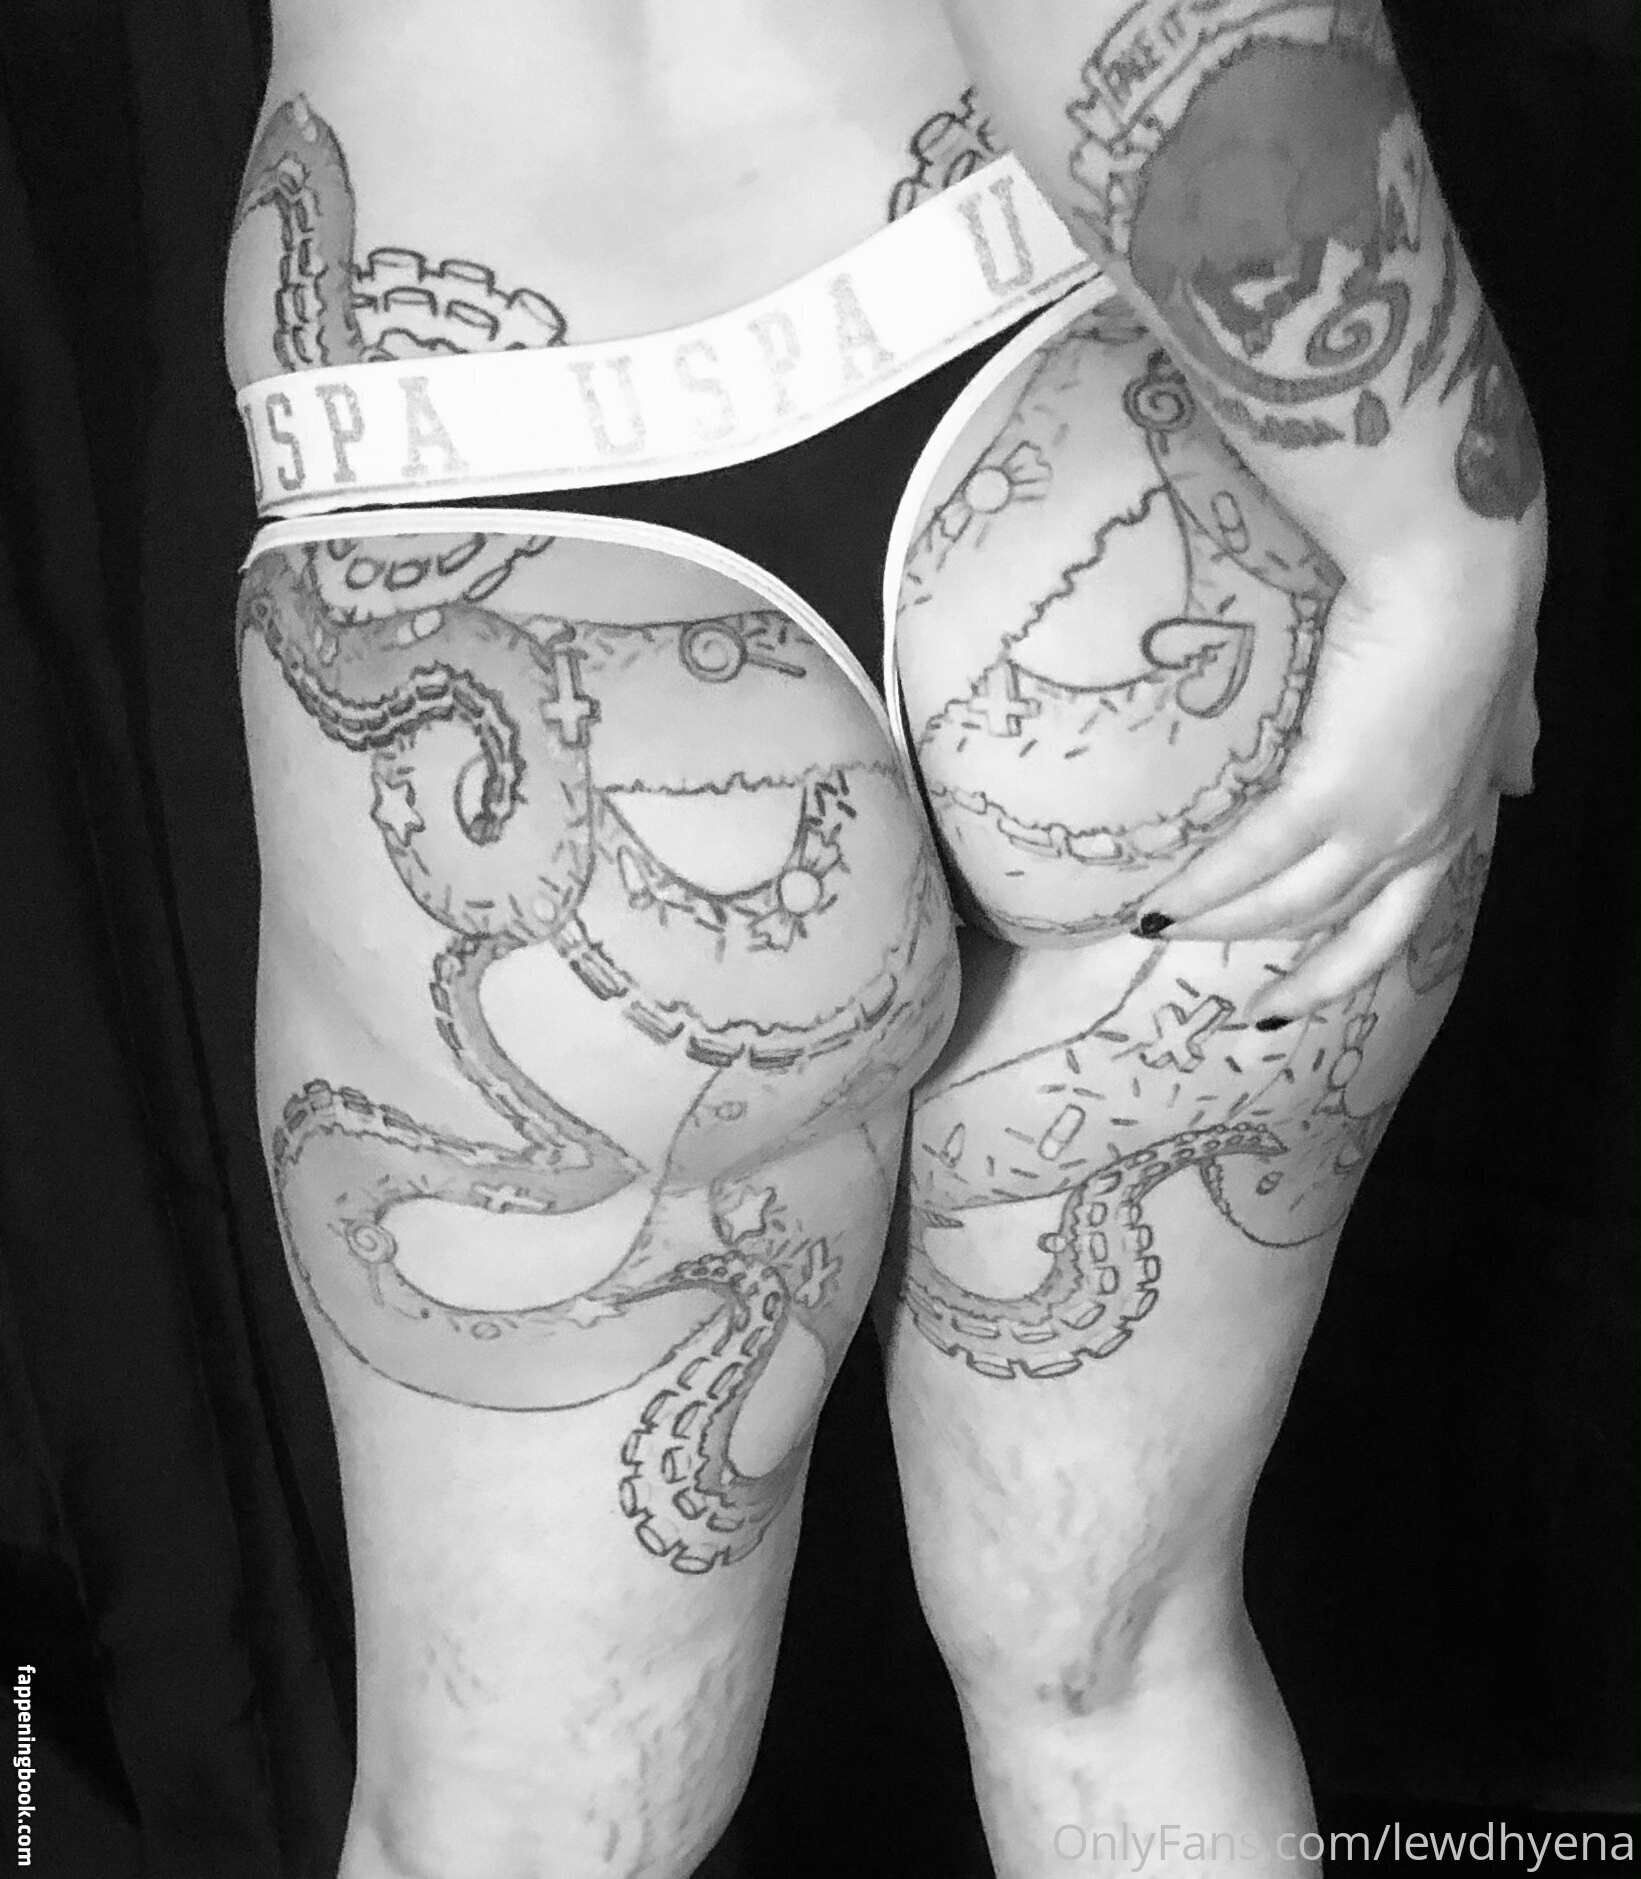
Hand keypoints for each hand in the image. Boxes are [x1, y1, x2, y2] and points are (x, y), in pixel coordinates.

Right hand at [1138, 515, 1544, 1019]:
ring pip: (1291, 906)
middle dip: (1298, 978)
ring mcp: (1376, 824)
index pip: (1402, 916)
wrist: (1455, 572)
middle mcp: (1421, 837)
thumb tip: (1526, 777)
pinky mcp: (1329, 795)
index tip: (1307, 991)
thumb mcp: (1505, 694)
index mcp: (1455, 817)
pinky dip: (1200, 889)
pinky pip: (1250, 861)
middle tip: (1250, 1012)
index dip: (1353, 961)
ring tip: (1162, 933)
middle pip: (1348, 932)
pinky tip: (1156, 907)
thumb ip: (1510, 739)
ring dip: (1223, 926)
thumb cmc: (1477, 613)